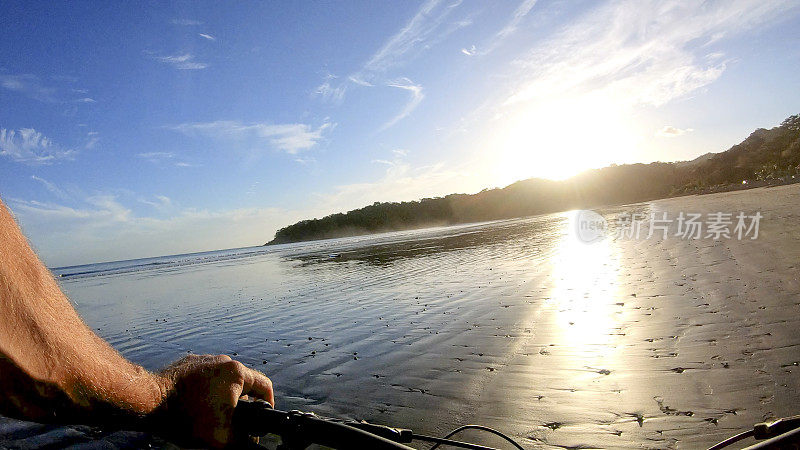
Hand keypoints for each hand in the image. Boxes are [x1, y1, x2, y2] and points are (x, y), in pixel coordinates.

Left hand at [153, 354, 273, 447]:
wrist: (150, 402)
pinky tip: (195, 403)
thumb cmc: (186, 417)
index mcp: (237, 374)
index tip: (262, 414)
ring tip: (211, 412)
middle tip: (233, 419)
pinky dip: (204, 388)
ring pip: (222, 379)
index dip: (267, 403)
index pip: (265, 386)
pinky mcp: (188, 362)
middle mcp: (223, 361)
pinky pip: (204, 375)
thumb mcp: (221, 439)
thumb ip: (243, 442)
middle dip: (241, 402)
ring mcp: (204, 360)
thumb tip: (251, 443)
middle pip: (243, 383)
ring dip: (222, 394)